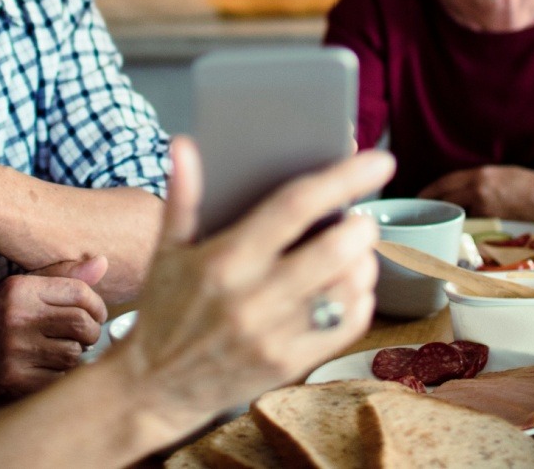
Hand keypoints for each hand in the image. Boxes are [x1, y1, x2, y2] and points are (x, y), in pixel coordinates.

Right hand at [0, 257, 110, 397]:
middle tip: (84, 336)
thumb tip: (103, 263)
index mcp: (20, 289)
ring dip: (76, 355)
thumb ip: (61, 275)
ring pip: (74, 354)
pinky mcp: (14, 379)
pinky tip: (50, 368)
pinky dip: (61, 375)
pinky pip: (59, 379)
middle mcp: (17, 317)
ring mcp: (15, 350)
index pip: (79, 292)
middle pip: (82, 324)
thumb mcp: (19, 287)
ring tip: (62, 350)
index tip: (95, 314)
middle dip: (91, 332)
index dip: (97, 305)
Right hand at [100, 138, 394, 437]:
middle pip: (334, 250)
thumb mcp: (166, 252)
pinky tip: (351, 285)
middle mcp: (252, 298)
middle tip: (359, 217)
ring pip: (347, 289)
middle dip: (361, 226)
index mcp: (224, 260)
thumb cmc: (165, 310)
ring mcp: (273, 336)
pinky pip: (346, 327)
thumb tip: (185, 146)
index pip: (294, 207)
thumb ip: (182, 196)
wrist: (155, 388)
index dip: (341, 179)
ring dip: (364, 261)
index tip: (378, 161)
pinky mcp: (288, 366)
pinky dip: (361, 299)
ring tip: (356, 249)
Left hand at [419, 165, 533, 224]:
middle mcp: (478, 190)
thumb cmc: (532, 185)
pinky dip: (465, 227)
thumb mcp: (502, 174)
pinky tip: (460, 231)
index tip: (420, 197)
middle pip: (445, 198)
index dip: (430, 190)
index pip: (445, 182)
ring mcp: (485, 208)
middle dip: (432, 206)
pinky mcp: (494, 224)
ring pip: (457, 214)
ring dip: (447, 218)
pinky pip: (472, 225)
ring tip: (439, 223)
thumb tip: (462, 190)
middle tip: (423, 213)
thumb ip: (480, 180)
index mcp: (480, 174)